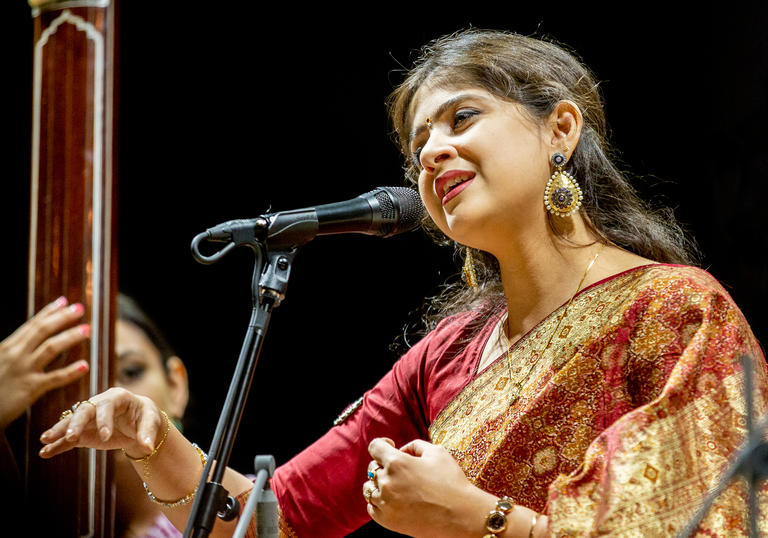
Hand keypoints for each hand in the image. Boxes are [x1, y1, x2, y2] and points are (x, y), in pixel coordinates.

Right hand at [0, 297, 90, 429]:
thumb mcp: (0, 362)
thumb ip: (15, 350)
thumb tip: (30, 338)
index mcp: (8, 347)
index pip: (32, 325)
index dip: (49, 312)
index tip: (64, 301)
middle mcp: (15, 355)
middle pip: (42, 330)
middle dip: (62, 317)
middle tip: (80, 308)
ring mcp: (23, 370)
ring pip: (51, 348)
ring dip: (70, 337)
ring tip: (87, 329)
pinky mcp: (29, 389)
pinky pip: (54, 378)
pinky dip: (70, 372)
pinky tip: (85, 366)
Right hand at [39, 387, 164, 457]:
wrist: (140, 424)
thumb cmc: (146, 417)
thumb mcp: (152, 421)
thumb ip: (148, 433)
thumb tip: (148, 447)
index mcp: (117, 397)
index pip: (107, 406)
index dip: (105, 420)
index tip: (105, 436)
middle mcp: (99, 404)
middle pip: (84, 410)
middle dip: (77, 423)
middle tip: (72, 437)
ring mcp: (89, 419)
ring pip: (72, 422)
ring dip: (60, 431)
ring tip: (46, 441)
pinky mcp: (84, 433)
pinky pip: (69, 438)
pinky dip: (58, 445)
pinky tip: (45, 452)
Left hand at [364, 438, 494, 537]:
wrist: (460, 515)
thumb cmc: (451, 481)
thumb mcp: (437, 452)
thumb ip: (415, 445)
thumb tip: (402, 450)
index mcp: (397, 462)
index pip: (374, 447)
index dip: (382, 444)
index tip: (390, 446)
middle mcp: (387, 482)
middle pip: (373, 468)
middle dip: (384, 464)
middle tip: (400, 469)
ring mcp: (385, 503)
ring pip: (369, 488)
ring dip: (379, 484)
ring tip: (395, 485)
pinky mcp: (388, 521)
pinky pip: (372, 507)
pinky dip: (378, 501)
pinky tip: (392, 499)